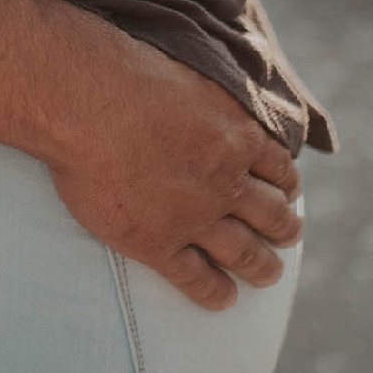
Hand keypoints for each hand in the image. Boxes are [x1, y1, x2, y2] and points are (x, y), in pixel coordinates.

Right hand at [44, 49, 303, 310]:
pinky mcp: (156, 242)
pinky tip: (223, 298)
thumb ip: (217, 99)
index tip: (287, 192)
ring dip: (262, 267)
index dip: (287, 185)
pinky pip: (196, 278)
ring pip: (243, 252)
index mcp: (238, 136)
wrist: (84, 102)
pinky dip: (214, 292)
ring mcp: (194, 217)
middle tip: (287, 235)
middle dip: (284, 228)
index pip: (279, 169)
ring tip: (268, 274)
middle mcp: (226, 182)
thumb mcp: (194, 75)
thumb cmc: (128, 74)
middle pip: (272, 215)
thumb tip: (222, 104)